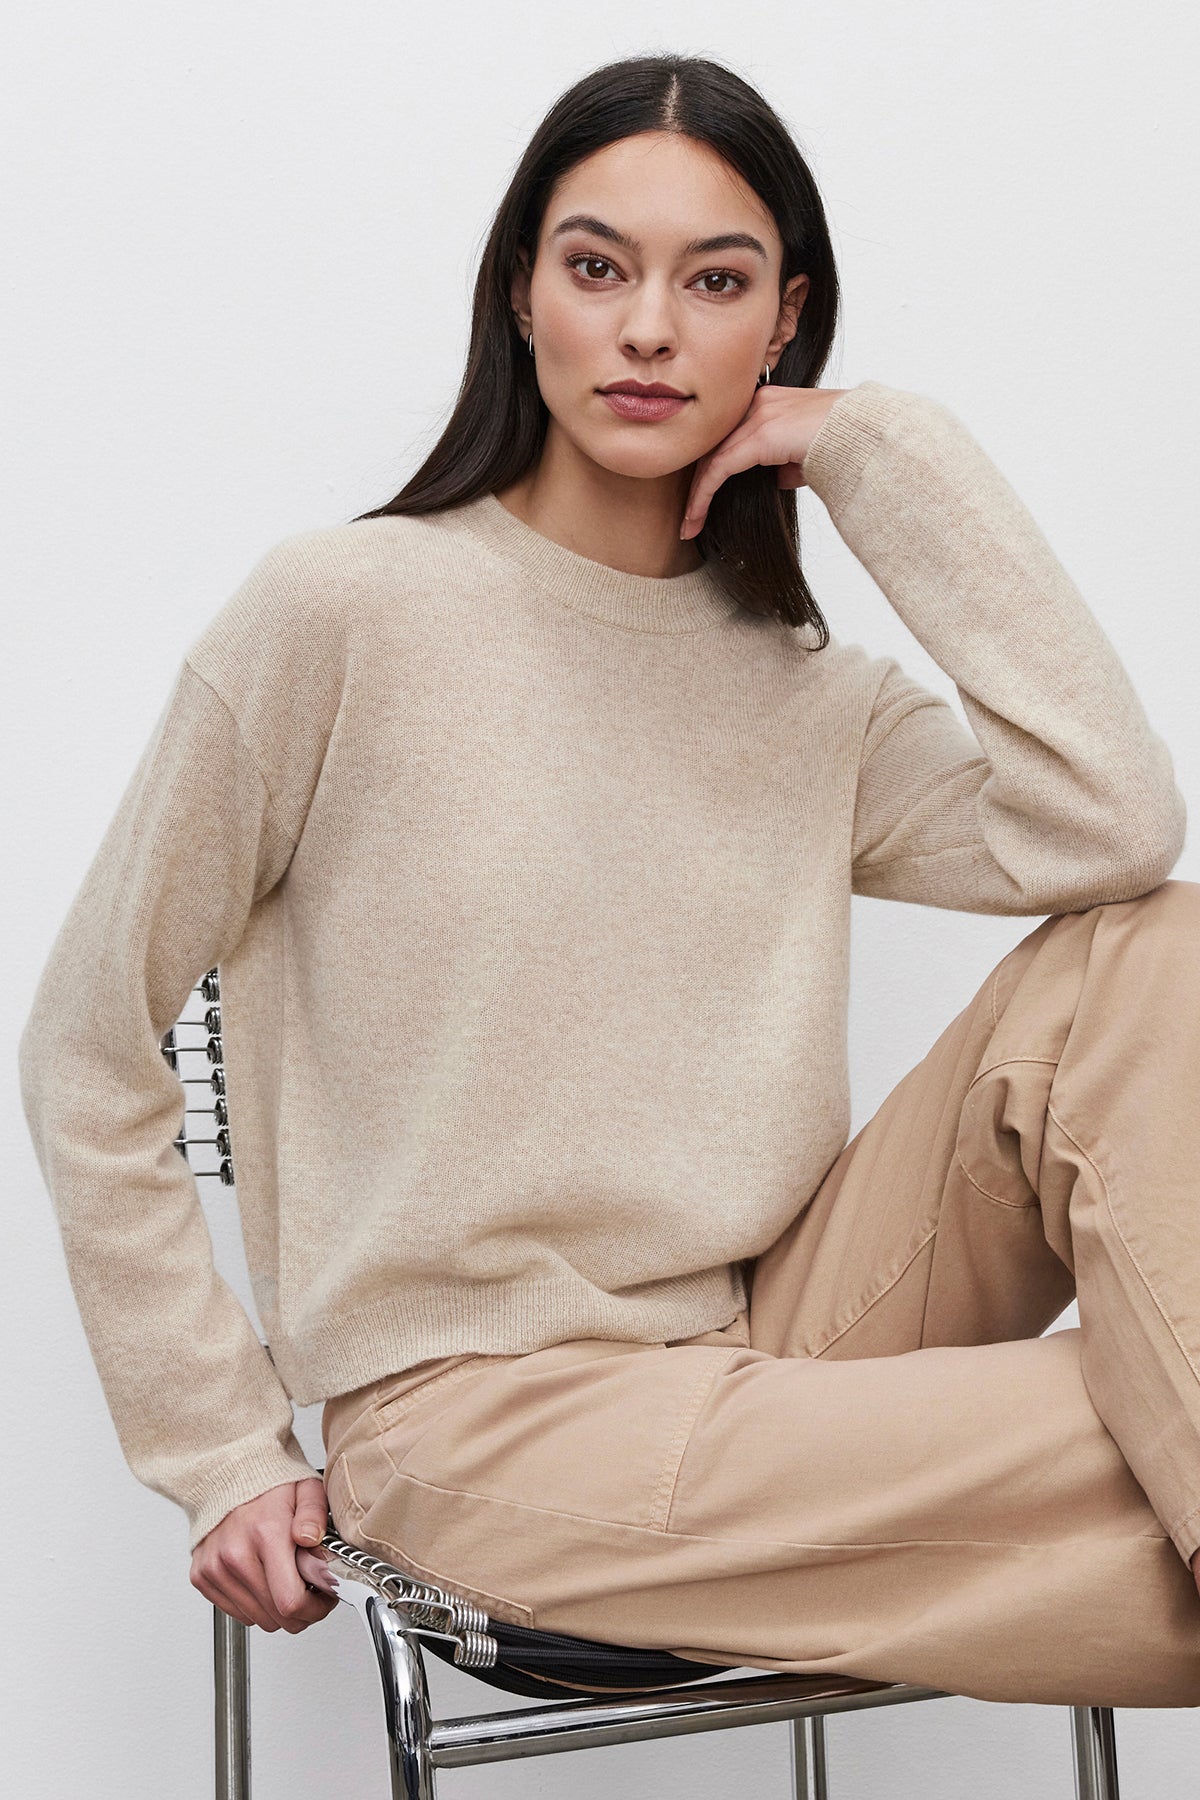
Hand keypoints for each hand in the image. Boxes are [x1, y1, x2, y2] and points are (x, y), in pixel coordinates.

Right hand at [190, 1475, 339, 1631]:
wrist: (224, 1473)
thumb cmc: (267, 1482)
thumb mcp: (305, 1487)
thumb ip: (314, 1514)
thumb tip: (312, 1539)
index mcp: (266, 1534)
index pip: (290, 1602)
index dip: (314, 1609)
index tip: (324, 1598)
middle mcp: (235, 1554)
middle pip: (275, 1618)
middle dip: (301, 1611)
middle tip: (310, 1588)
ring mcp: (215, 1568)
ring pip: (256, 1619)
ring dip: (276, 1609)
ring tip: (285, 1580)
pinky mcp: (201, 1576)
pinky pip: (235, 1612)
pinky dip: (253, 1604)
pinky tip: (263, 1578)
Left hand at [679, 385, 851, 538]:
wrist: (863, 437)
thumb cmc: (844, 446)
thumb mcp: (805, 453)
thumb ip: (784, 462)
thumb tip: (773, 478)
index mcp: (769, 402)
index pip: (729, 437)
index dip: (712, 469)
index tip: (702, 499)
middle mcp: (758, 403)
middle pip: (714, 447)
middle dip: (698, 485)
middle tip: (688, 519)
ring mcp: (757, 416)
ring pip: (711, 460)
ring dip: (696, 498)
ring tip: (688, 528)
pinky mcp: (758, 436)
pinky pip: (718, 470)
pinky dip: (703, 496)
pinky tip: (695, 519)